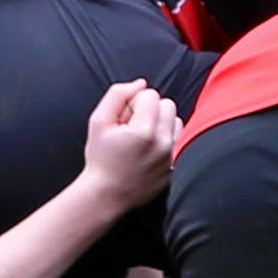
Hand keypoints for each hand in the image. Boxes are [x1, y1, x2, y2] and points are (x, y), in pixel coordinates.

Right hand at [79, 79, 182, 197]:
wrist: (107, 194)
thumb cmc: (100, 158)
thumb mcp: (98, 121)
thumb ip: (117, 95)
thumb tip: (141, 83)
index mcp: (144, 131)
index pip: (150, 94)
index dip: (133, 103)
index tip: (124, 120)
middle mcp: (164, 143)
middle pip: (167, 104)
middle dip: (150, 110)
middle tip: (132, 127)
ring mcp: (172, 156)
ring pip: (176, 120)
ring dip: (161, 124)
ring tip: (143, 138)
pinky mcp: (176, 166)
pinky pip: (179, 140)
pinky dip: (166, 140)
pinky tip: (149, 150)